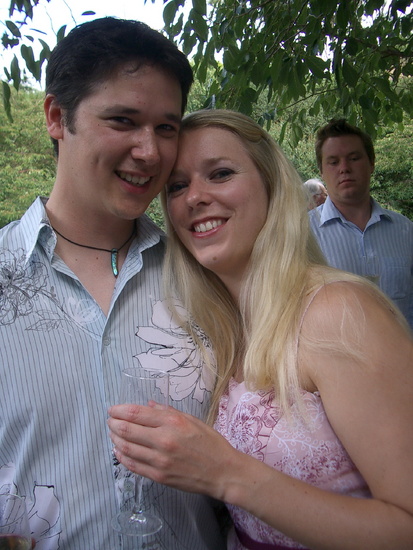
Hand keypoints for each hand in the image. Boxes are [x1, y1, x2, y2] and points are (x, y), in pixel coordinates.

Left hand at [107, 403, 237, 499]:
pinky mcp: (158, 476)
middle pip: (127, 430)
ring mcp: (160, 460)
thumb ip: (168, 412)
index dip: (119, 410)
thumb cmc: (210, 444)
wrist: (222, 472)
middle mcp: (163, 440)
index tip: (112, 409)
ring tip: (112, 434)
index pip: (136, 413)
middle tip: (110, 420)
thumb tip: (148, 405)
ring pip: (126, 448)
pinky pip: (133, 465)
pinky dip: (122, 457)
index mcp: (172, 422)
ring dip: (115, 439)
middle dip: (113, 423)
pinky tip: (119, 451)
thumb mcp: (192, 420)